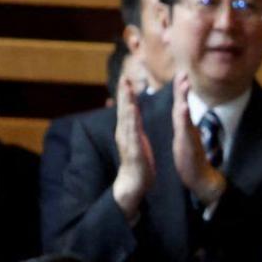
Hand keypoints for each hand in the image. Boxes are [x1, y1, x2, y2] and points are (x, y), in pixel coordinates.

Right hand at [111, 76, 156, 221]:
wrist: (134, 183)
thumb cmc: (137, 162)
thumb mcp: (135, 142)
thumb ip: (132, 129)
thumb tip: (130, 118)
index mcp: (128, 131)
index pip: (126, 110)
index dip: (126, 95)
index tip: (126, 79)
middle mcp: (125, 134)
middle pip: (124, 111)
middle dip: (124, 94)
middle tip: (123, 78)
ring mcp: (128, 142)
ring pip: (127, 120)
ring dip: (126, 105)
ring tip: (127, 91)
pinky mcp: (134, 151)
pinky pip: (134, 134)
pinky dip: (132, 123)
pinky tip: (133, 114)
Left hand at [167, 73, 227, 208]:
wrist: (201, 179)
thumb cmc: (192, 160)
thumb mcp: (185, 139)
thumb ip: (184, 126)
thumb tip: (183, 114)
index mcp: (183, 126)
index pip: (180, 104)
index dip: (179, 89)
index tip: (180, 72)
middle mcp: (188, 128)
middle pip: (184, 104)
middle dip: (182, 88)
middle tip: (183, 72)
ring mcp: (189, 136)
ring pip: (185, 114)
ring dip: (184, 98)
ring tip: (185, 84)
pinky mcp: (189, 145)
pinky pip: (186, 130)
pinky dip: (184, 118)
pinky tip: (183, 108)